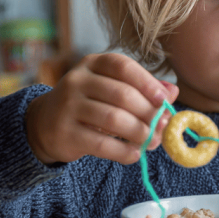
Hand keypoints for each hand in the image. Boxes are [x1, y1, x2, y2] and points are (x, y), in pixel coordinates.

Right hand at [25, 53, 178, 164]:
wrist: (46, 123)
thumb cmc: (89, 103)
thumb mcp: (112, 88)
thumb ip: (142, 88)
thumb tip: (172, 92)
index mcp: (93, 64)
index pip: (122, 67)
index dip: (146, 82)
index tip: (163, 99)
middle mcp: (77, 80)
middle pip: (122, 95)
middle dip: (148, 113)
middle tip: (162, 126)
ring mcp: (68, 106)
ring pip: (113, 119)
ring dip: (139, 133)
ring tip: (151, 141)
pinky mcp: (65, 133)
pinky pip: (101, 144)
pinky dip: (123, 151)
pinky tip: (134, 154)